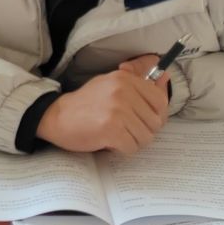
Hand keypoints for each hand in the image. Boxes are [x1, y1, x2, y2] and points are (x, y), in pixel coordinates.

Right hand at [34, 60, 169, 155]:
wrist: (57, 116)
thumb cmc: (86, 103)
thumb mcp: (111, 83)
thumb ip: (138, 79)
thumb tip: (166, 75)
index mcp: (126, 79)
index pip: (160, 101)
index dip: (155, 115)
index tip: (141, 118)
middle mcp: (123, 91)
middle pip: (155, 123)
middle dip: (142, 130)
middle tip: (124, 128)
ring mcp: (118, 110)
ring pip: (146, 137)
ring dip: (132, 141)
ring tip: (116, 134)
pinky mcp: (111, 129)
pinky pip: (132, 147)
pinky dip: (122, 149)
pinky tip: (109, 141)